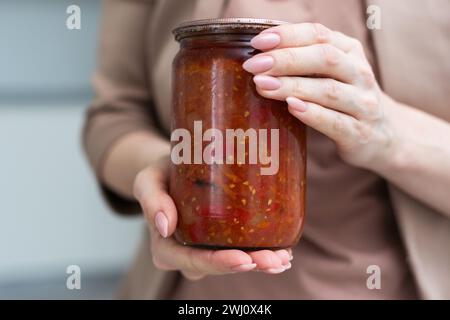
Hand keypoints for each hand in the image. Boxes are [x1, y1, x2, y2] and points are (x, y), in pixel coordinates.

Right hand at [132, 157, 292, 279]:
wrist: (173, 168)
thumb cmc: (161, 175)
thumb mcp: (148, 180)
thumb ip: (151, 199)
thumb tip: (165, 226)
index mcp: (166, 248)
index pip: (191, 261)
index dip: (218, 264)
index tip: (244, 259)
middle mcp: (187, 254)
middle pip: (218, 266)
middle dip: (249, 265)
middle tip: (274, 260)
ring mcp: (207, 249)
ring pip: (234, 262)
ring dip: (261, 263)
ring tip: (284, 258)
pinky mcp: (222, 240)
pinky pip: (243, 251)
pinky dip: (264, 253)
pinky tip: (284, 253)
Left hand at [244, 23, 395, 169]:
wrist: (384, 136)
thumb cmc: (345, 99)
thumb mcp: (332, 73)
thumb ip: (305, 62)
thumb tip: (259, 55)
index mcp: (350, 52)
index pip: (319, 35)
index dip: (288, 36)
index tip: (258, 43)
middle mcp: (360, 73)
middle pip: (324, 59)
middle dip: (286, 59)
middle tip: (254, 65)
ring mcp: (362, 104)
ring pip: (327, 90)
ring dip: (292, 86)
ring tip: (262, 85)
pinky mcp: (359, 133)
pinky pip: (334, 121)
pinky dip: (312, 113)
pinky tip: (290, 107)